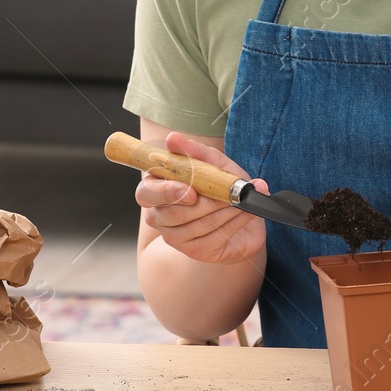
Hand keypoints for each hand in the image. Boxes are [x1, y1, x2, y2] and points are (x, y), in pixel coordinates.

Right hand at [134, 132, 267, 266]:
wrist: (245, 212)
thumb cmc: (222, 185)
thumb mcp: (214, 163)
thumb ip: (194, 151)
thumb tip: (173, 139)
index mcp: (157, 189)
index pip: (146, 194)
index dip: (166, 192)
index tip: (190, 190)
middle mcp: (160, 216)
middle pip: (172, 213)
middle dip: (206, 202)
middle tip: (228, 194)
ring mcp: (175, 237)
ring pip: (196, 225)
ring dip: (224, 211)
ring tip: (241, 200)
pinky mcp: (194, 251)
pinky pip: (212, 238)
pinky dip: (233, 223)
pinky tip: (244, 213)